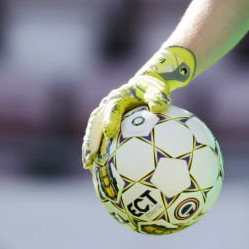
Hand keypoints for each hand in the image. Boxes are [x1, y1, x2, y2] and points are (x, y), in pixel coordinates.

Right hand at [81, 46, 195, 168]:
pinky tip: (97, 165)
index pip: (112, 109)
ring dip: (89, 147)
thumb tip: (159, 107)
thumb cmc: (152, 88)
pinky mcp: (106, 120)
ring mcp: (105, 113)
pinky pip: (99, 135)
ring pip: (93, 130)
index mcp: (119, 96)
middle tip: (91, 156)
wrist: (145, 83)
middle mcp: (108, 104)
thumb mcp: (157, 90)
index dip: (110, 121)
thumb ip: (157, 97)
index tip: (110, 134)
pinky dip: (96, 149)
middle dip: (92, 139)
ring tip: (88, 165)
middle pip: (96, 123)